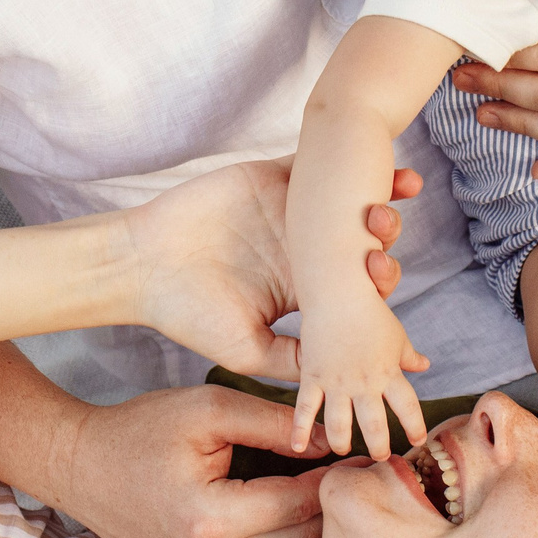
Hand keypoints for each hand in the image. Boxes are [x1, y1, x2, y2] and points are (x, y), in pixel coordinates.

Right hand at [53, 384, 335, 537]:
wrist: (81, 467)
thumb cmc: (140, 430)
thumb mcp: (210, 410)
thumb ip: (275, 425)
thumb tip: (333, 441)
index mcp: (210, 520)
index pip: (298, 504)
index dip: (333, 480)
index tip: (359, 459)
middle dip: (330, 507)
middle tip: (354, 477)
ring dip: (311, 531)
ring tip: (330, 495)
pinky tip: (294, 516)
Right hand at [120, 158, 422, 380]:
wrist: (141, 265)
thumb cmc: (188, 314)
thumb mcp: (248, 350)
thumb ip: (298, 361)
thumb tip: (349, 379)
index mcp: (305, 290)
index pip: (359, 290)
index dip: (383, 292)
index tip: (396, 303)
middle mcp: (305, 250)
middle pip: (363, 244)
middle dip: (386, 246)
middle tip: (386, 253)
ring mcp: (293, 212)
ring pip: (351, 203)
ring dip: (379, 202)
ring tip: (393, 201)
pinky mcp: (276, 178)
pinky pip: (320, 164)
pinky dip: (349, 158)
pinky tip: (376, 165)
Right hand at [292, 292, 427, 460]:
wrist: (338, 293)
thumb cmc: (370, 312)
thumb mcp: (396, 336)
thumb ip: (408, 356)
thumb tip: (425, 365)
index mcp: (389, 372)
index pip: (408, 408)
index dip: (414, 427)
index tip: (418, 441)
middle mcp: (365, 382)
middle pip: (375, 424)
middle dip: (379, 445)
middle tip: (381, 457)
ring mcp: (337, 381)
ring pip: (339, 423)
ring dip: (342, 442)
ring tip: (343, 449)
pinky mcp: (313, 376)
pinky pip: (305, 408)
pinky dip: (300, 429)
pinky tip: (297, 447)